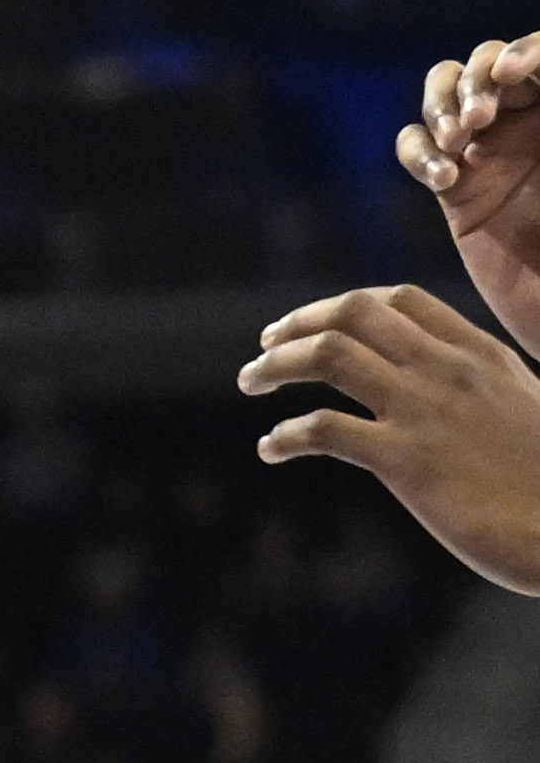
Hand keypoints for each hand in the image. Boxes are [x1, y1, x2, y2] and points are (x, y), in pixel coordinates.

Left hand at [239, 283, 539, 591]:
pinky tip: (271, 448)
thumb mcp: (525, 408)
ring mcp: (424, 411)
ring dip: (275, 364)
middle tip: (264, 344)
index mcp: (480, 354)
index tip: (314, 322)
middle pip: (351, 313)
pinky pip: (323, 430)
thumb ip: (483, 383)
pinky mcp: (406, 462)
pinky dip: (285, 434)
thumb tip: (447, 379)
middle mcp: (447, 371)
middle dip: (297, 322)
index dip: (344, 303)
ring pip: (327, 355)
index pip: (399, 300)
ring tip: (250, 381)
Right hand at [400, 33, 539, 346]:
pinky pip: (414, 147)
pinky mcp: (454, 188)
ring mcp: (487, 152)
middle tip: (481, 119)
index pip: (536, 54)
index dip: (522, 51)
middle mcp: (526, 123)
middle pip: (484, 62)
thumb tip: (532, 67)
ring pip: (442, 92)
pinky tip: (444, 178)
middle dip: (475, 80)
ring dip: (442, 105)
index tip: (512, 75)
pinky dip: (420, 153)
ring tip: (459, 139)